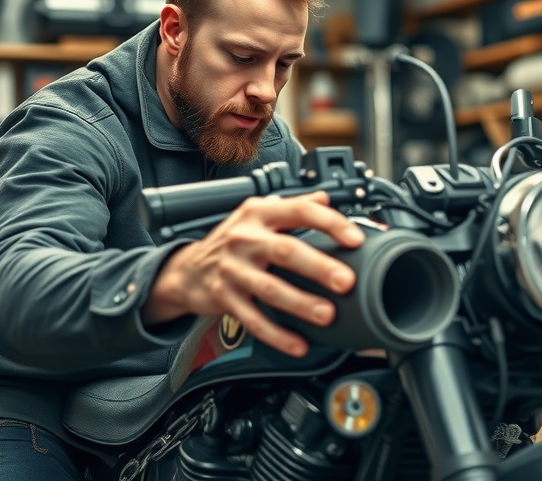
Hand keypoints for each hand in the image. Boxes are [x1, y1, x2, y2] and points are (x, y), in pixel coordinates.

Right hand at [144, 191, 364, 356]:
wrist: (186, 268)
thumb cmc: (230, 240)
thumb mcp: (257, 214)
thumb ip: (293, 206)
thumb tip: (327, 197)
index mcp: (259, 213)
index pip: (300, 211)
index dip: (330, 223)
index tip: (355, 238)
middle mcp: (244, 238)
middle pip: (286, 250)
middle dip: (318, 266)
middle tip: (346, 281)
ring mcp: (232, 269)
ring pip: (269, 288)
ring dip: (300, 303)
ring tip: (326, 315)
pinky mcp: (224, 298)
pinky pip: (253, 319)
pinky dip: (277, 334)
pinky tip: (298, 344)